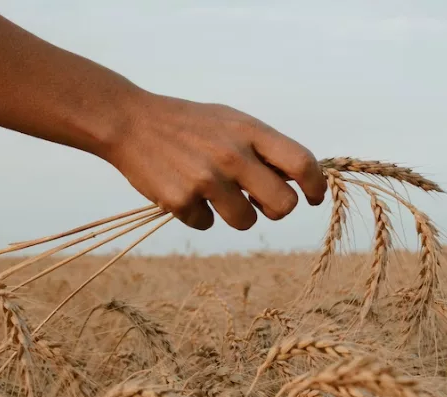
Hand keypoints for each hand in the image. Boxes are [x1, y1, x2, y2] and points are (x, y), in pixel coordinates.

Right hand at [97, 92, 327, 230]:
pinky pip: (206, 224)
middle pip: (283, 205)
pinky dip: (198, 215)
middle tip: (260, 202)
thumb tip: (296, 182)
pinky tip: (184, 191)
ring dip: (237, 215)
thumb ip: (262, 148)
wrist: (131, 122)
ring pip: (246, 221)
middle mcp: (232, 155)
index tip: (314, 197)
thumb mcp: (230, 121)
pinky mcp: (181, 201)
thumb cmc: (188, 124)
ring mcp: (206, 180)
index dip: (315, 186)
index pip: (301, 163)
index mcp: (249, 131)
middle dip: (276, 209)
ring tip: (216, 194)